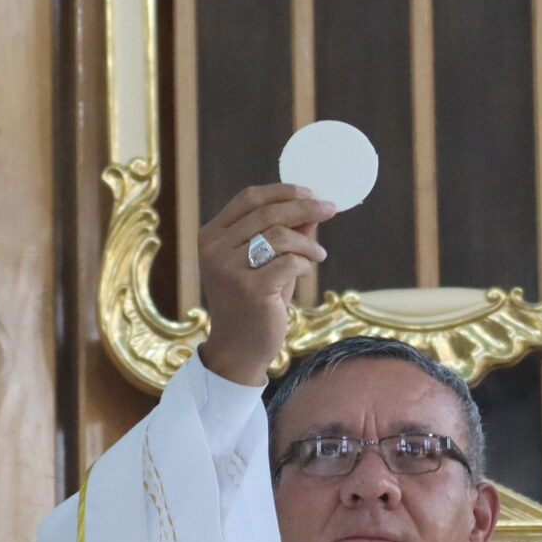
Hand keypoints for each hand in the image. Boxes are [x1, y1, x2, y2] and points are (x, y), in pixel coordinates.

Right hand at [196, 184, 332, 385]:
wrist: (239, 350)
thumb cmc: (254, 303)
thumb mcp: (265, 262)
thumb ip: (284, 234)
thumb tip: (312, 206)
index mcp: (211, 236)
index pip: (248, 198)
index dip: (282, 191)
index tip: (310, 192)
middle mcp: (214, 249)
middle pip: (267, 213)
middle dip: (305, 208)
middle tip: (330, 210)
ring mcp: (229, 269)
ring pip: (280, 235)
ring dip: (308, 243)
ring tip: (319, 255)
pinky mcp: (249, 288)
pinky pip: (289, 262)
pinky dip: (304, 264)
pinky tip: (306, 273)